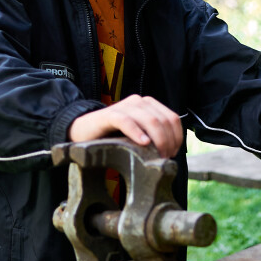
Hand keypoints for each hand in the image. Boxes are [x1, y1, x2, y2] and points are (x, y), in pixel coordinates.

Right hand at [68, 94, 182, 157]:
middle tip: (164, 158)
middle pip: (163, 120)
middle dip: (168, 141)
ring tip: (155, 155)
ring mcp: (124, 106)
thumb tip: (172, 150)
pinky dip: (136, 132)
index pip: (172, 118)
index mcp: (148, 104)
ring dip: (157, 140)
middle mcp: (139, 102)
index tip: (173, 153)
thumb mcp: (138, 134)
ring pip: (150, 120)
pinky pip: (127, 121)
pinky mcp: (109, 114)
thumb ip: (153, 135)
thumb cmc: (112, 135)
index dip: (177, 137)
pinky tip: (142, 143)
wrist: (83, 130)